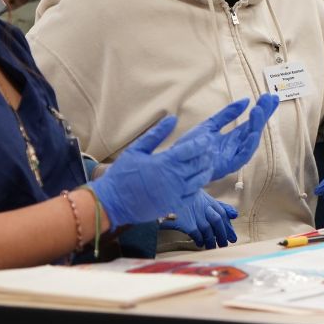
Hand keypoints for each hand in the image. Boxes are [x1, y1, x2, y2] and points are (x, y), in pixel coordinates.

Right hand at [92, 116, 212, 228]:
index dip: (201, 142)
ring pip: (200, 180)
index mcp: (165, 163)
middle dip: (207, 154)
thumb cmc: (122, 174)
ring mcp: (176, 194)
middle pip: (200, 163)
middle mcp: (174, 179)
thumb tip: (172, 118)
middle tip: (210, 148)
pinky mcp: (174, 206)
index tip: (205, 138)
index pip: (192, 149)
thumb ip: (157, 133)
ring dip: (205, 169)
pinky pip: (193, 194)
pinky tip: (197, 179)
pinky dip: (198, 185)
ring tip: (206, 162)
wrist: (113, 202)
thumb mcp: (137, 149)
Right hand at [161, 190, 237, 248]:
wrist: (167, 193)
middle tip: (224, 244)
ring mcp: (195, 214)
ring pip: (207, 230)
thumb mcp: (204, 198)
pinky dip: (200, 240)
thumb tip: (235, 214)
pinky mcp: (186, 222)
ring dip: (211, 240)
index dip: (228, 227)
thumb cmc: (187, 198)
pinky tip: (200, 243)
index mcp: (208, 201)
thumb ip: (219, 206)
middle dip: (223, 234)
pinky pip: (196, 234)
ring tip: (212, 247)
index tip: (232, 237)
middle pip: (217, 221)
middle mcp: (203, 206)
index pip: (222, 214)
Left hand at [173, 94, 279, 180]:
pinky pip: (241, 158)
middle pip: (254, 130)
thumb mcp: (209, 126)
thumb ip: (227, 115)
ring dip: (256, 127)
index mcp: (231, 139)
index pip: (251, 123)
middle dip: (263, 115)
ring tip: (258, 111)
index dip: (262, 111)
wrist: (174, 164)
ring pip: (250, 143)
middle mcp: (234, 148)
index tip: (271, 97)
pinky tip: (253, 133)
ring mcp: (231, 158)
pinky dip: (248, 146)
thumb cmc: (190, 147)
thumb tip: (246, 100)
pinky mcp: (225, 167)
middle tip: (270, 99)